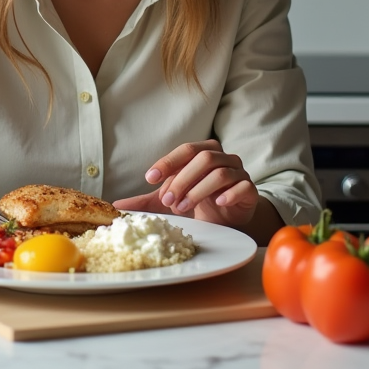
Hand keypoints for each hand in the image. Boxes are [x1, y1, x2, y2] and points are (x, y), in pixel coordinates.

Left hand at [113, 140, 257, 227]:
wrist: (229, 218)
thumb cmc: (200, 202)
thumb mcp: (170, 200)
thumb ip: (147, 201)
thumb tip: (117, 205)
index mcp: (204, 152)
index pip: (185, 150)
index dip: (167, 163)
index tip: (149, 178)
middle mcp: (223, 158)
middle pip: (202, 159)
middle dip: (181, 180)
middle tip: (167, 200)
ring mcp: (239, 172)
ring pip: (220, 173)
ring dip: (198, 190)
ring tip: (182, 207)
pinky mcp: (251, 190)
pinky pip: (243, 187)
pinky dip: (229, 194)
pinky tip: (217, 204)